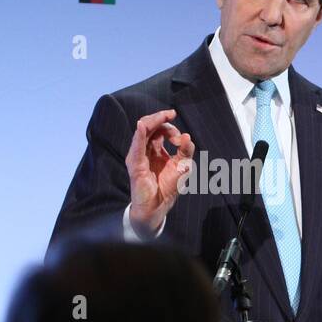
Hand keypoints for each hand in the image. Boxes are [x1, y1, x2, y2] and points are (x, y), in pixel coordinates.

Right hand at [125, 109, 194, 237]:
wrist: (157, 207)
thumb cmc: (167, 187)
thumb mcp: (183, 166)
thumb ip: (186, 151)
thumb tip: (187, 136)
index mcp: (155, 149)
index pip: (159, 129)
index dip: (170, 128)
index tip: (180, 139)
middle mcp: (144, 150)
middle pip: (149, 126)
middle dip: (160, 117)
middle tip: (171, 114)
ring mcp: (138, 156)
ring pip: (142, 131)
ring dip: (153, 121)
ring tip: (164, 116)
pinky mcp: (135, 164)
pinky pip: (136, 146)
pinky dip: (139, 134)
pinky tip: (142, 126)